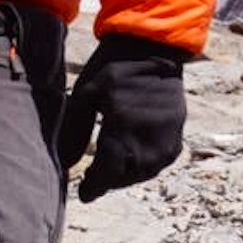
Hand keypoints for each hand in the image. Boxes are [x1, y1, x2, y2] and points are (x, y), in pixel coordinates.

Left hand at [56, 33, 187, 200]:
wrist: (151, 47)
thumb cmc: (112, 68)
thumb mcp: (85, 94)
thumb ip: (75, 130)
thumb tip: (65, 162)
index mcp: (123, 126)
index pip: (109, 170)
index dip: (95, 186)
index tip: (83, 195)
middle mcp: (149, 136)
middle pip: (128, 175)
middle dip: (110, 182)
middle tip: (93, 184)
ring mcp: (168, 136)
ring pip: (147, 171)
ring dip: (127, 177)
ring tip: (110, 175)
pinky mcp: (178, 132)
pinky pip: (161, 161)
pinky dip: (145, 166)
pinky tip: (131, 162)